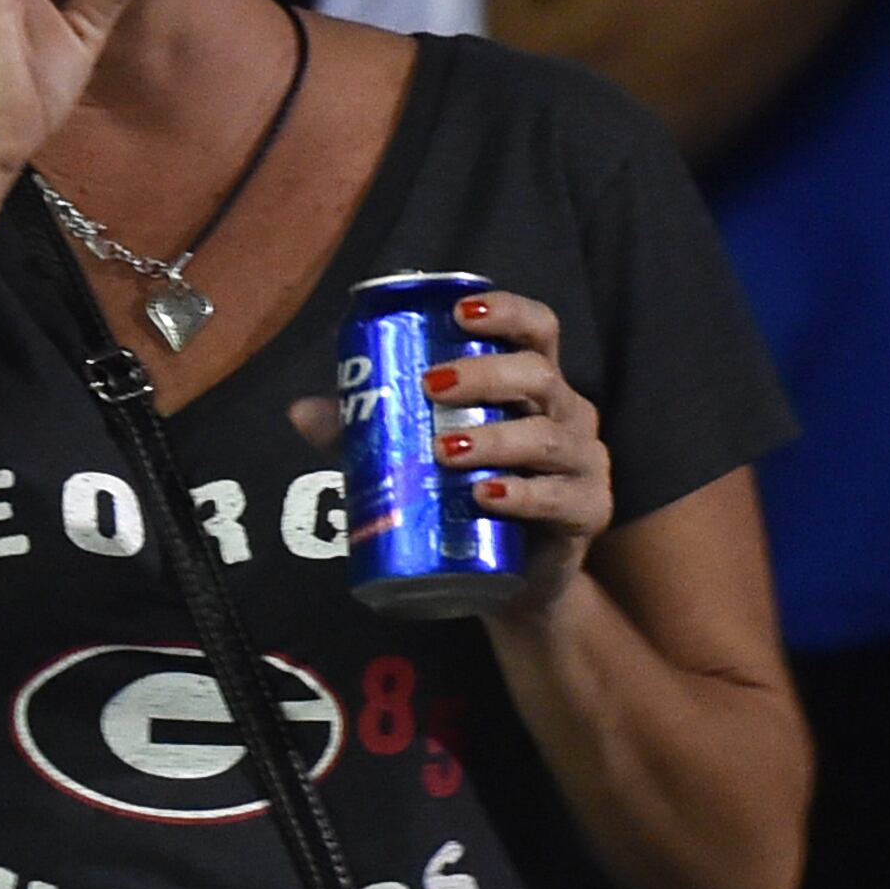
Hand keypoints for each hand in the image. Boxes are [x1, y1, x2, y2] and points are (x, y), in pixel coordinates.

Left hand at [286, 287, 613, 612]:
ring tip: (443, 449)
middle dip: (484, 374)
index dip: (506, 311)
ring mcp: (584, 462)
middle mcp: (566, 413)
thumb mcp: (411, 454)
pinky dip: (520, 495)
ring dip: (494, 438)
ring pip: (547, 436)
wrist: (510, 577)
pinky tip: (485, 495)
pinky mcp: (589, 511)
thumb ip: (366, 429)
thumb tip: (300, 410)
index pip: (536, 330)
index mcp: (531, 384)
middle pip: (538, 374)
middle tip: (432, 384)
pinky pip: (560, 498)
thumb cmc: (465, 493)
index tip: (460, 311)